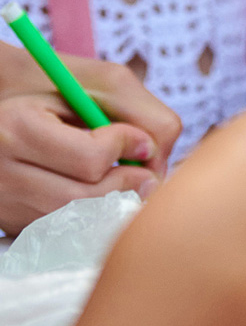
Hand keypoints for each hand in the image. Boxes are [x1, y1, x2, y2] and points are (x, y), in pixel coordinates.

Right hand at [0, 43, 180, 233]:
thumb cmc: (40, 104)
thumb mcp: (70, 93)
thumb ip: (116, 109)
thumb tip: (150, 149)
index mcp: (19, 128)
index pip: (90, 156)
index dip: (126, 148)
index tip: (142, 142)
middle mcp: (5, 170)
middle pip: (85, 197)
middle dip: (127, 184)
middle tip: (148, 176)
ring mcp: (6, 202)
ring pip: (76, 221)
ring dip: (114, 205)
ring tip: (133, 186)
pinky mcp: (12, 224)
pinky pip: (63, 232)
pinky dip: (93, 219)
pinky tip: (105, 201)